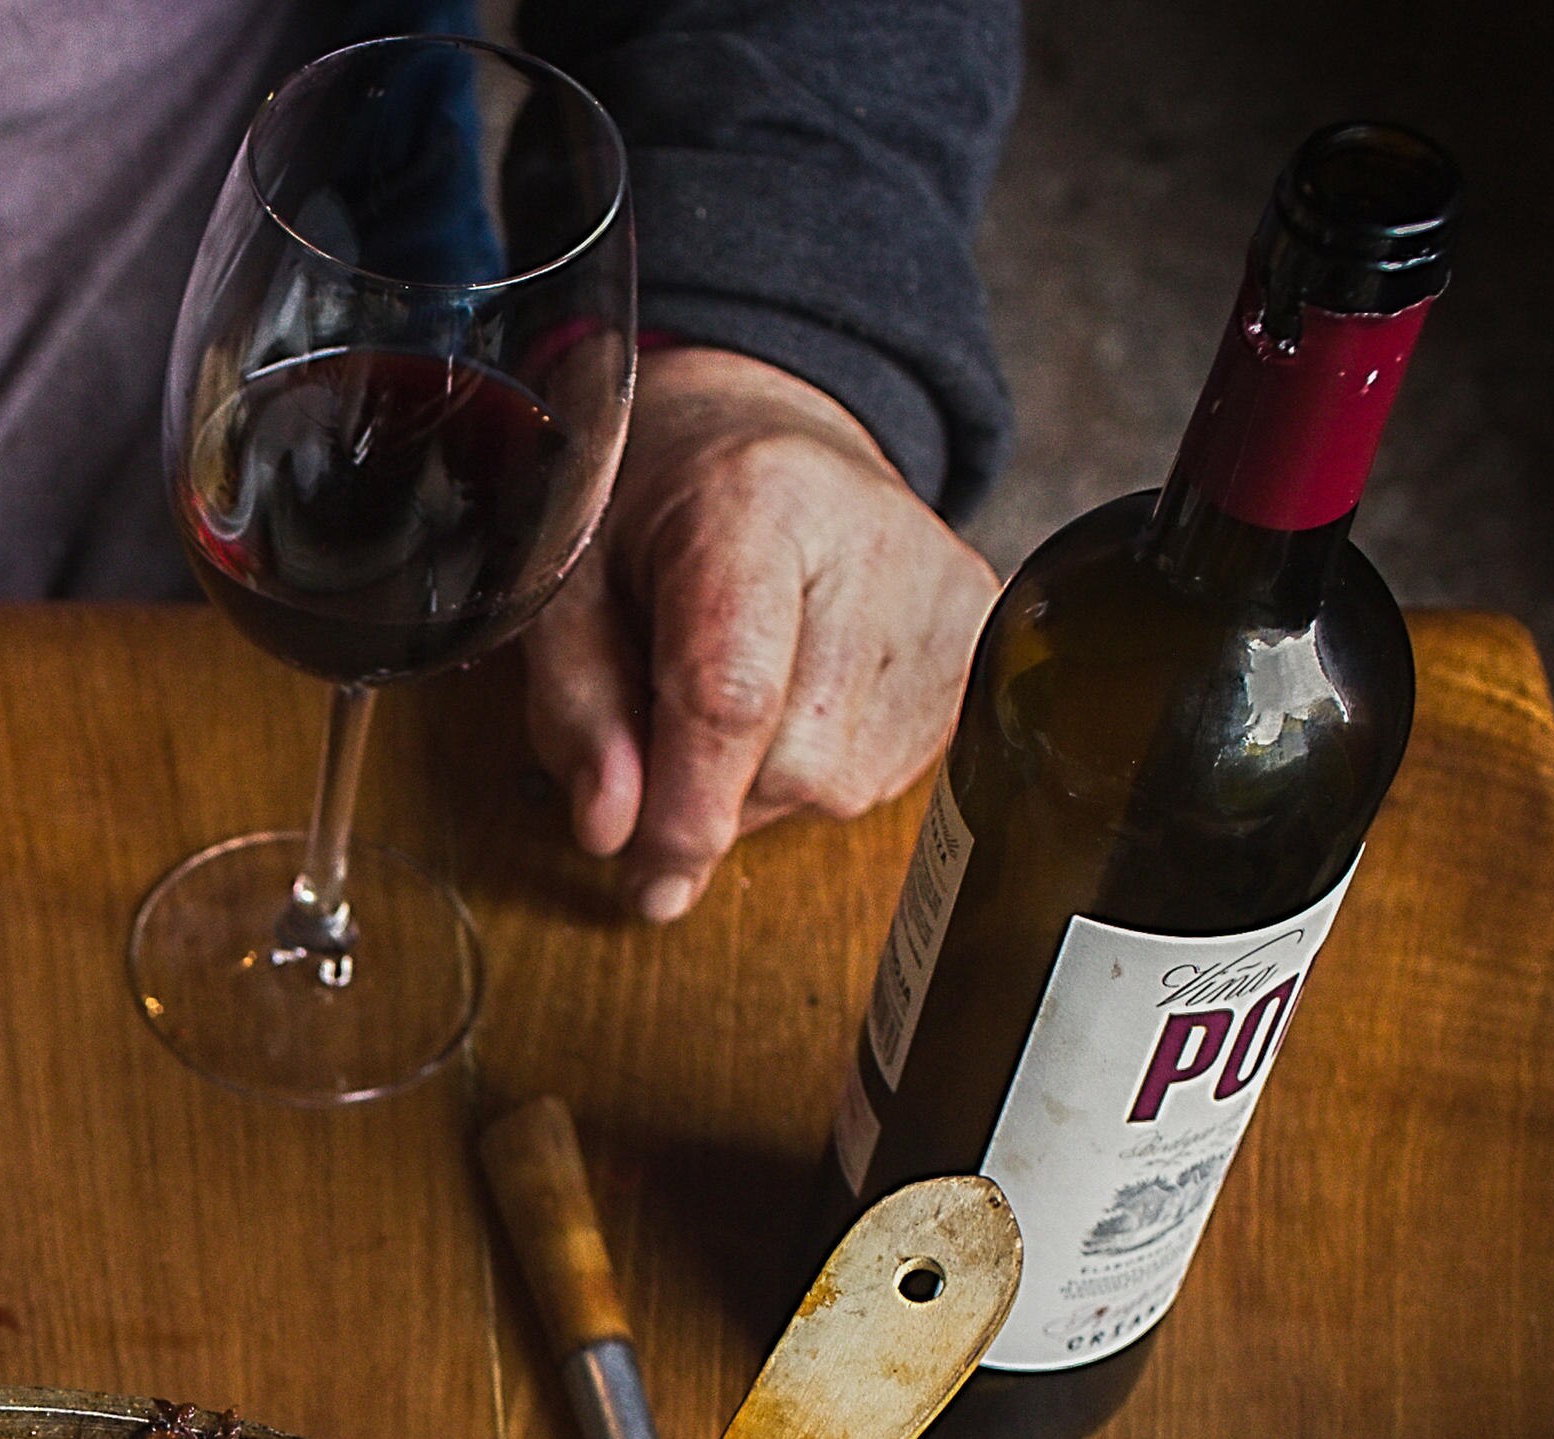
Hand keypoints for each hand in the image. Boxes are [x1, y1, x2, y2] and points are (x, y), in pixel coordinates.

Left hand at [524, 345, 998, 922]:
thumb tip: (613, 834)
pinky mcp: (983, 634)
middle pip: (791, 763)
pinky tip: (801, 692)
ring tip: (744, 688)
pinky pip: (890, 774)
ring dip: (766, 783)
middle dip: (714, 792)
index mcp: (755, 503)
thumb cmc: (657, 517)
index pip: (733, 695)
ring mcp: (943, 592)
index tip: (650, 881)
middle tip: (674, 719)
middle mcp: (873, 541)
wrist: (767, 441)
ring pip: (841, 786)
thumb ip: (577, 711)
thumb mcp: (570, 593)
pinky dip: (823, 767)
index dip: (687, 810)